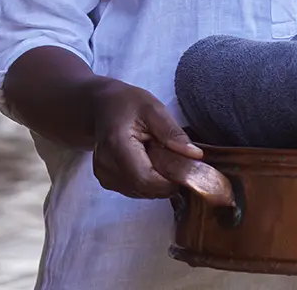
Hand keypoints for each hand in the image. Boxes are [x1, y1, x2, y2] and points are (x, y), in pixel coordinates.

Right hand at [91, 78, 202, 197]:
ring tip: (161, 157)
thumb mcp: (153, 108)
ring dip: (157, 182)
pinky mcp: (106, 181)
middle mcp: (105, 165)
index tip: (187, 170)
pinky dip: (147, 182)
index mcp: (117, 144)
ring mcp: (104, 175)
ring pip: (140, 192)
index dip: (169, 181)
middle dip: (166, 181)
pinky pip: (133, 190)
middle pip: (143, 188)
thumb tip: (195, 156)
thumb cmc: (128, 104)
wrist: (102, 107)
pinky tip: (149, 162)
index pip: (145, 178)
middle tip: (177, 161)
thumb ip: (172, 132)